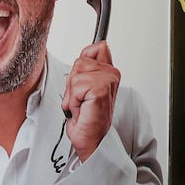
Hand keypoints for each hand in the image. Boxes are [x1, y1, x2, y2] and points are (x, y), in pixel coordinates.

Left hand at [62, 41, 120, 161]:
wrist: (90, 139)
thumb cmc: (88, 118)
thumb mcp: (83, 87)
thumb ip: (87, 66)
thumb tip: (96, 45)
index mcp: (110, 71)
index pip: (95, 48)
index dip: (82, 64)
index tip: (83, 84)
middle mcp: (112, 74)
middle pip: (80, 61)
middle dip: (73, 83)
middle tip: (81, 99)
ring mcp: (108, 80)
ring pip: (76, 74)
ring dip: (73, 94)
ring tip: (82, 105)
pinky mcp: (101, 89)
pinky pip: (76, 86)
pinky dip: (74, 101)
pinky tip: (83, 109)